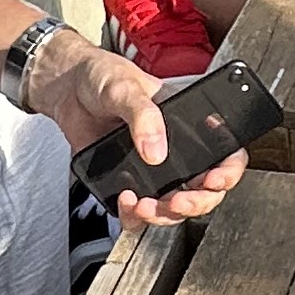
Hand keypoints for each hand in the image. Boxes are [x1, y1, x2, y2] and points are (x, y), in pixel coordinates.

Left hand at [28, 38, 248, 228]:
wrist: (67, 88)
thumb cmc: (103, 76)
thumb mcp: (126, 87)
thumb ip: (143, 116)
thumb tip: (155, 151)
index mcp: (189, 123)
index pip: (226, 152)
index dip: (227, 172)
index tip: (212, 180)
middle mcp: (177, 149)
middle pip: (203, 190)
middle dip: (194, 203)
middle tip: (176, 202)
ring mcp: (153, 169)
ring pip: (174, 208)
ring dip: (163, 215)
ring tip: (142, 206)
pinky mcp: (129, 180)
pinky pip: (139, 212)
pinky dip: (134, 217)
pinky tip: (125, 203)